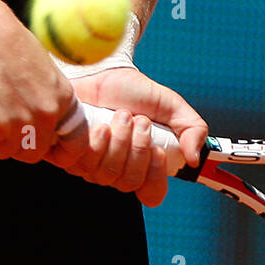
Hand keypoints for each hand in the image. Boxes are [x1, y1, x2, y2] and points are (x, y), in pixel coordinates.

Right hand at [0, 0, 86, 164]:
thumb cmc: (2, 42)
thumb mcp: (41, 68)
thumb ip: (46, 96)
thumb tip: (42, 118)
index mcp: (63, 97)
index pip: (74, 143)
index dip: (55, 148)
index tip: (39, 144)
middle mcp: (46, 112)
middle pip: (34, 152)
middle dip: (17, 143)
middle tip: (1, 124)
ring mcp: (21, 122)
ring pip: (7, 151)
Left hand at [44, 64, 207, 206]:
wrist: (102, 71)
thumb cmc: (133, 90)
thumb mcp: (171, 106)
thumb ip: (192, 129)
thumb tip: (195, 159)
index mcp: (142, 164)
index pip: (151, 193)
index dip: (155, 178)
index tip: (158, 150)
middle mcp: (117, 170)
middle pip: (129, 183)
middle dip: (137, 150)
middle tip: (139, 121)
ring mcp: (92, 166)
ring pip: (107, 174)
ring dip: (119, 141)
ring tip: (121, 115)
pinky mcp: (70, 155)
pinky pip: (83, 165)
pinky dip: (96, 144)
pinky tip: (101, 126)